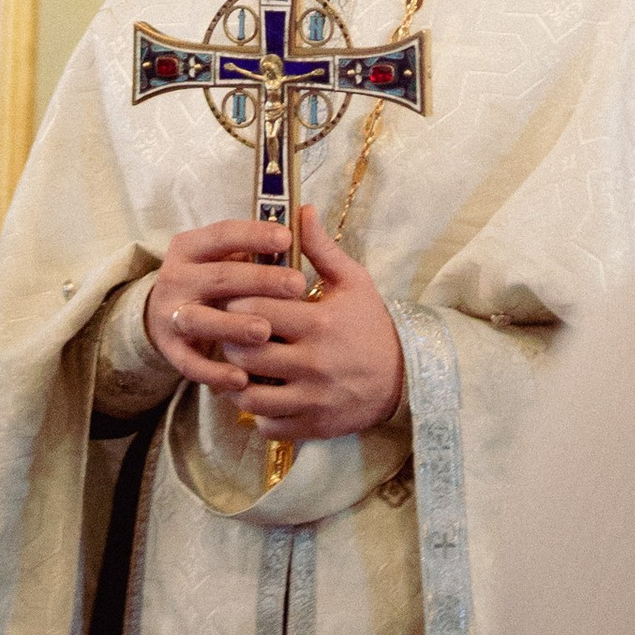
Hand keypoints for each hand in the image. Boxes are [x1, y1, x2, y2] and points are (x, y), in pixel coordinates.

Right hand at [144, 220, 304, 393]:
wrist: (166, 313)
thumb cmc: (216, 281)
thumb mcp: (227, 257)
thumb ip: (257, 248)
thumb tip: (304, 221)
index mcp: (190, 247)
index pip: (223, 234)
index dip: (254, 235)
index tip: (287, 238)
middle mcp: (175, 278)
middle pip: (219, 277)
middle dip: (259, 281)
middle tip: (297, 285)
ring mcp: (170, 315)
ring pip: (200, 320)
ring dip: (232, 325)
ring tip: (265, 331)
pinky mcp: (171, 350)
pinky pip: (192, 364)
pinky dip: (215, 372)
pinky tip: (243, 379)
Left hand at [223, 207, 404, 442]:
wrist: (405, 376)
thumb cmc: (372, 323)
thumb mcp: (353, 281)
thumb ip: (321, 248)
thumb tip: (302, 208)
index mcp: (318, 322)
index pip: (255, 311)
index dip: (237, 303)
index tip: (234, 299)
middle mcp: (313, 362)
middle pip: (246, 353)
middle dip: (229, 340)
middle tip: (228, 331)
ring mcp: (313, 398)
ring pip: (250, 395)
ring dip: (236, 381)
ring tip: (236, 365)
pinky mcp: (314, 425)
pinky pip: (268, 425)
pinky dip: (257, 413)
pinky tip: (259, 394)